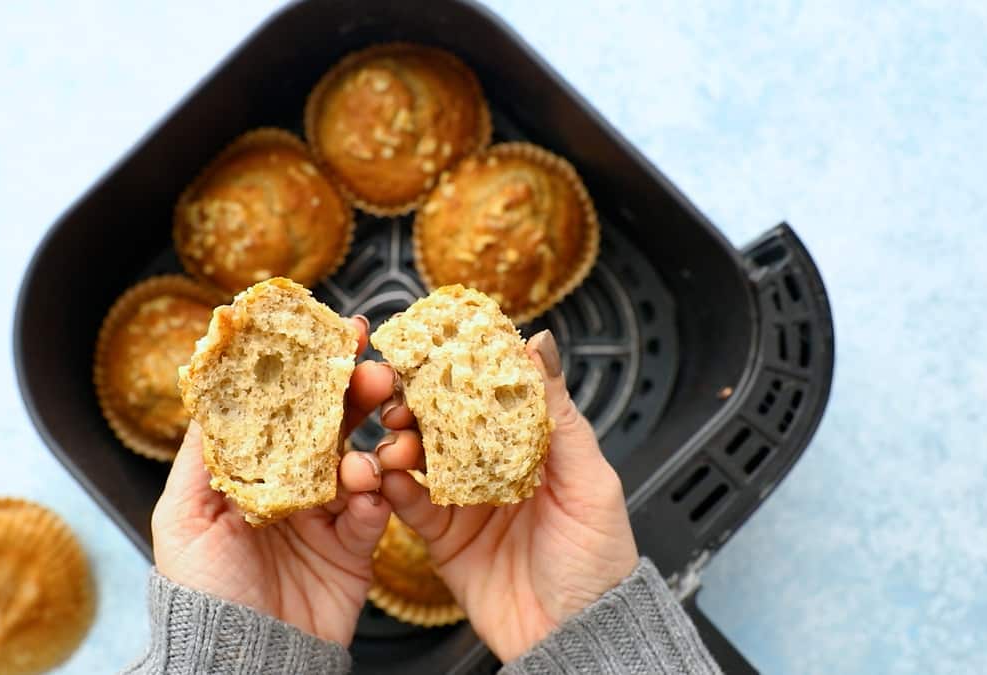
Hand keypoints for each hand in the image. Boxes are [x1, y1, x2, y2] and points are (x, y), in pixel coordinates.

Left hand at [151, 316, 394, 645]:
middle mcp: (286, 487)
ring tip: (376, 439)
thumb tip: (213, 388)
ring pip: (356, 460)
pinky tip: (370, 490)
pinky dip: (376, 494)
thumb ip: (204, 454)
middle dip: (352, 394)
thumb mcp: (183, 516)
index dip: (302, 372)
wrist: (239, 661)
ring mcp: (322, 515)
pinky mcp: (353, 547)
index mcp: (245, 474)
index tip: (328, 335)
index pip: (278, 409)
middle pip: (326, 426)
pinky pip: (374, 509)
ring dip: (370, 442)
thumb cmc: (199, 592)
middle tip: (375, 370)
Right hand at [377, 329, 639, 660]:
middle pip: (445, 422)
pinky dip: (393, 489)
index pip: (489, 395)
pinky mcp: (442, 537)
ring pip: (419, 458)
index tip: (430, 353)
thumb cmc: (598, 562)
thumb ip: (558, 415)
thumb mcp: (589, 481)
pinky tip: (388, 479)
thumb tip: (542, 345)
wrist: (576, 637)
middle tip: (398, 400)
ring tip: (393, 445)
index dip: (458, 373)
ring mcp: (465, 501)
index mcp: (533, 446)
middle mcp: (494, 467)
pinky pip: (408, 505)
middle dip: (417, 406)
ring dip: (399, 444)